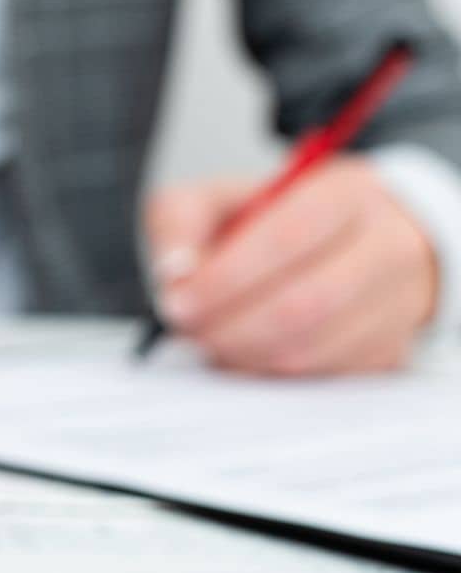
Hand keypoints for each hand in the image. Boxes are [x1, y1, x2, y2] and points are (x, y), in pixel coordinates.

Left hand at [144, 158, 438, 376]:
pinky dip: (270, 374)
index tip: (179, 300)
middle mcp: (387, 247)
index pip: (288, 238)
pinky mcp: (390, 351)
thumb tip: (174, 273)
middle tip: (188, 328)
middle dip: (229, 326)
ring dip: (245, 355)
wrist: (349, 239)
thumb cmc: (276, 220)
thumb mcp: (219, 199)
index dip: (226, 278)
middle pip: (305, 303)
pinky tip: (244, 354)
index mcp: (346, 195)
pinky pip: (322, 377)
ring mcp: (397, 304)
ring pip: (314, 349)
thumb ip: (182, 222)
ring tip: (210, 341)